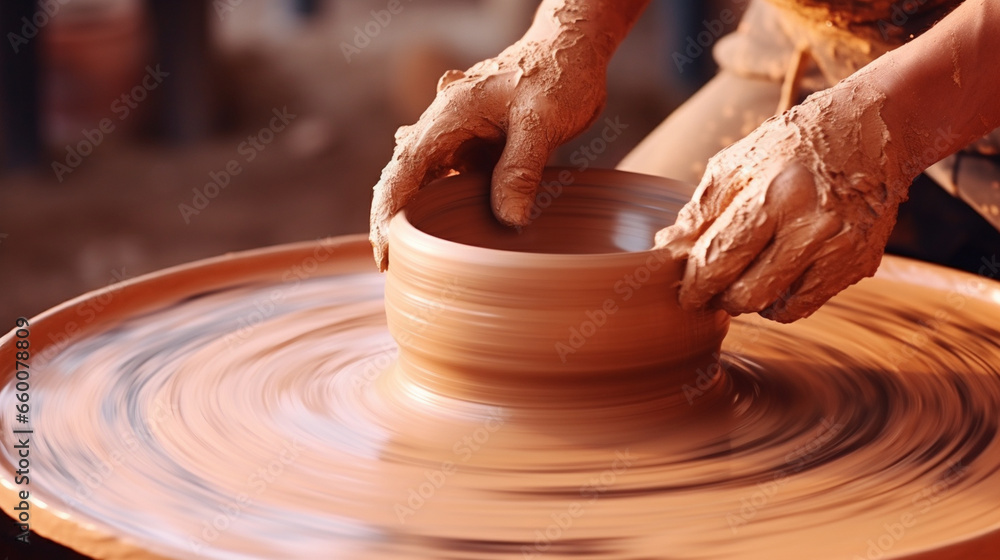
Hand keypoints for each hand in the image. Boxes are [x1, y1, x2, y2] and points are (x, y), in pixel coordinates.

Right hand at [369, 32, 608, 270]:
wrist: (570, 50)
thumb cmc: (557, 76)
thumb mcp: (543, 121)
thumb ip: (522, 169)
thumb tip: (509, 221)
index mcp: (446, 117)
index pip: (401, 171)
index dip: (386, 215)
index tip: (385, 253)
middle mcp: (442, 129)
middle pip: (402, 181)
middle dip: (393, 224)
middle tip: (394, 269)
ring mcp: (456, 140)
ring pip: (425, 185)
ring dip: (419, 219)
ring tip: (420, 263)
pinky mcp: (474, 151)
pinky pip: (452, 184)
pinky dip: (447, 211)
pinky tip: (453, 239)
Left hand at [656, 81, 912, 322]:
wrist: (875, 127)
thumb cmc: (794, 143)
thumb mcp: (739, 162)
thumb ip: (700, 210)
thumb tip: (666, 252)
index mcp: (775, 193)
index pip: (720, 259)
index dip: (694, 285)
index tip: (684, 293)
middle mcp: (813, 225)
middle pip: (747, 293)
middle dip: (719, 297)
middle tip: (710, 288)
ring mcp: (840, 248)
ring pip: (775, 307)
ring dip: (749, 300)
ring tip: (742, 276)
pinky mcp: (859, 263)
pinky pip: (805, 305)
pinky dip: (781, 300)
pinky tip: (775, 276)